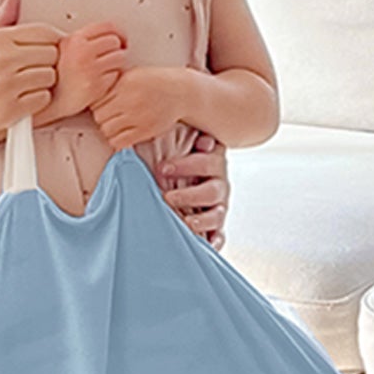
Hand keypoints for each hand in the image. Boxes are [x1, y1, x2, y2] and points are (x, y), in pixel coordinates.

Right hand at [0, 0, 57, 151]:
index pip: (44, 32)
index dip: (47, 43)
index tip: (39, 53)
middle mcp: (2, 59)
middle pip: (52, 54)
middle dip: (44, 64)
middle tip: (27, 73)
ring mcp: (6, 85)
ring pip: (50, 77)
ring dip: (41, 84)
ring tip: (21, 88)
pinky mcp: (10, 110)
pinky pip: (43, 99)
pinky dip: (36, 103)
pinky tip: (19, 103)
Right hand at [50, 22, 125, 120]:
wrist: (48, 102)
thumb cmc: (56, 77)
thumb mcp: (62, 49)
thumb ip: (82, 39)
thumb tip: (108, 33)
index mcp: (74, 40)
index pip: (107, 27)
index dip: (117, 32)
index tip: (119, 39)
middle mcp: (82, 53)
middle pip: (115, 42)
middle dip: (116, 49)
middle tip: (112, 57)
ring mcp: (90, 70)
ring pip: (119, 58)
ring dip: (116, 64)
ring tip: (105, 69)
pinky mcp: (96, 87)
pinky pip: (116, 76)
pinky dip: (111, 78)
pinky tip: (101, 81)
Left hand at [87, 65, 189, 150]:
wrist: (180, 92)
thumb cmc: (153, 82)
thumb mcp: (132, 74)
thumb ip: (113, 83)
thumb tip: (91, 92)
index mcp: (125, 84)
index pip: (96, 100)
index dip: (96, 104)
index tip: (103, 104)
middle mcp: (130, 100)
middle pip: (99, 116)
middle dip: (101, 117)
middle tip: (109, 115)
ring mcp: (138, 117)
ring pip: (106, 130)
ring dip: (108, 129)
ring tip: (116, 124)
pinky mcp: (145, 131)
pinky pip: (119, 142)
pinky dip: (117, 140)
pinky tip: (122, 133)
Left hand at [156, 131, 229, 246]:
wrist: (167, 181)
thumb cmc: (167, 162)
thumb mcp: (166, 144)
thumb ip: (166, 134)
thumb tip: (153, 128)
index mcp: (209, 161)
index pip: (209, 160)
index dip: (188, 164)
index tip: (162, 168)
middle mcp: (217, 184)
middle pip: (214, 189)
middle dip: (190, 194)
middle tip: (167, 197)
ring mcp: (217, 206)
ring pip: (218, 214)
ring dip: (202, 220)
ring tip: (185, 223)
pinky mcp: (214, 227)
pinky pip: (219, 236)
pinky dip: (214, 241)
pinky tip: (206, 245)